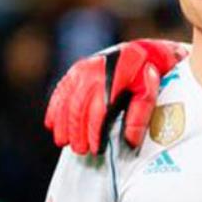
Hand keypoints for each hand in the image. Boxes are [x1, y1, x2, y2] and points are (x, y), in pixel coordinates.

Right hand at [44, 39, 187, 153]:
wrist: (141, 51)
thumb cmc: (147, 74)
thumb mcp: (149, 92)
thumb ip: (139, 116)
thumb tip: (130, 141)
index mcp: (113, 77)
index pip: (99, 111)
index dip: (95, 133)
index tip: (96, 149)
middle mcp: (94, 71)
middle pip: (79, 107)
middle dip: (77, 132)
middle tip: (80, 150)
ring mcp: (83, 69)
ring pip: (67, 101)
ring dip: (63, 124)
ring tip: (64, 142)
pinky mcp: (76, 70)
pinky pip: (61, 90)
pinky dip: (54, 108)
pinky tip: (51, 124)